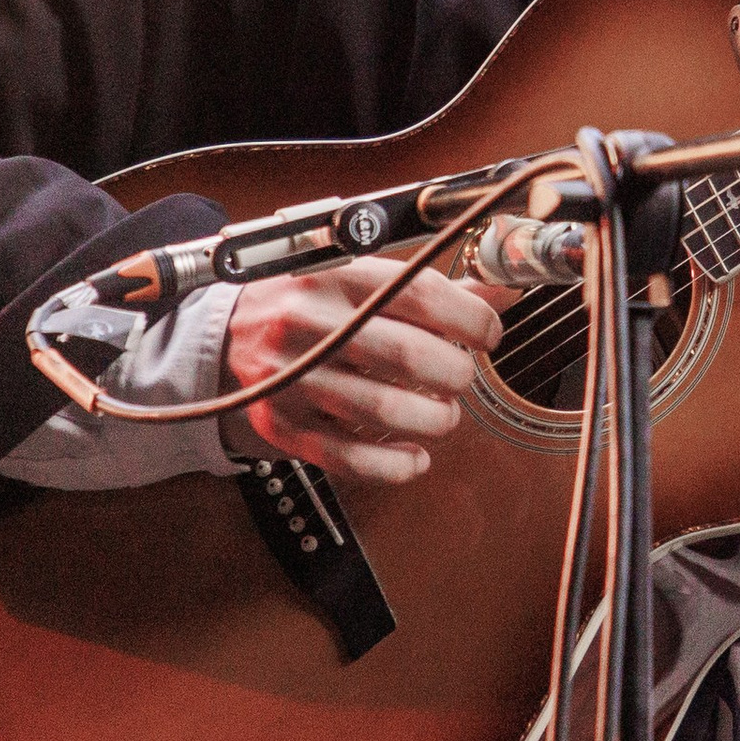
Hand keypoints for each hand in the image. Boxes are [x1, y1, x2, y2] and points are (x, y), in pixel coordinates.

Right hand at [216, 257, 507, 484]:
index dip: (471, 319)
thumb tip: (506, 289)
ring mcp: (292, 376)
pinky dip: (395, 465)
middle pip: (410, 356)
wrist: (232, 330)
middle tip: (461, 378)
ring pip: (385, 411)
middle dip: (456, 375)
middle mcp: (309, 321)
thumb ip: (437, 291)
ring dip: (434, 420)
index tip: (488, 335)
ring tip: (442, 415)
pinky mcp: (281, 425)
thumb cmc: (316, 302)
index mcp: (337, 274)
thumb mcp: (367, 280)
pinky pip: (350, 458)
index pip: (421, 293)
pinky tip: (416, 457)